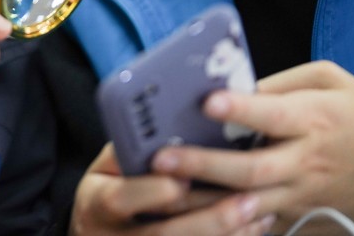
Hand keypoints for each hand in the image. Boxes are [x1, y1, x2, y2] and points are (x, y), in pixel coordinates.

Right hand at [69, 143, 274, 234]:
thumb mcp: (105, 169)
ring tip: (257, 212)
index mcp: (96, 202)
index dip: (151, 192)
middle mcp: (115, 235)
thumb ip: (129, 152)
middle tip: (244, 198)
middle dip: (209, 217)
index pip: (120, 198)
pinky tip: (253, 226)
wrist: (97, 233)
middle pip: (164, 233)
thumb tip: (166, 128)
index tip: (181, 180)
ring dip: (227, 232)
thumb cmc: (107, 189)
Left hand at [150, 60, 353, 234]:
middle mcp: (305, 162)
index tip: (206, 102)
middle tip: (162, 158)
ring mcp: (301, 196)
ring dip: (205, 203)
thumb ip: (282, 82)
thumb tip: (234, 88)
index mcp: (313, 120)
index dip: (239, 109)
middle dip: (203, 164)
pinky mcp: (299, 219)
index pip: (272, 115)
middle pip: (250, 169)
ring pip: (248, 205)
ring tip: (163, 194)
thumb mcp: (332, 82)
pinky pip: (258, 224)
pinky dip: (227, 224)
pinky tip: (191, 220)